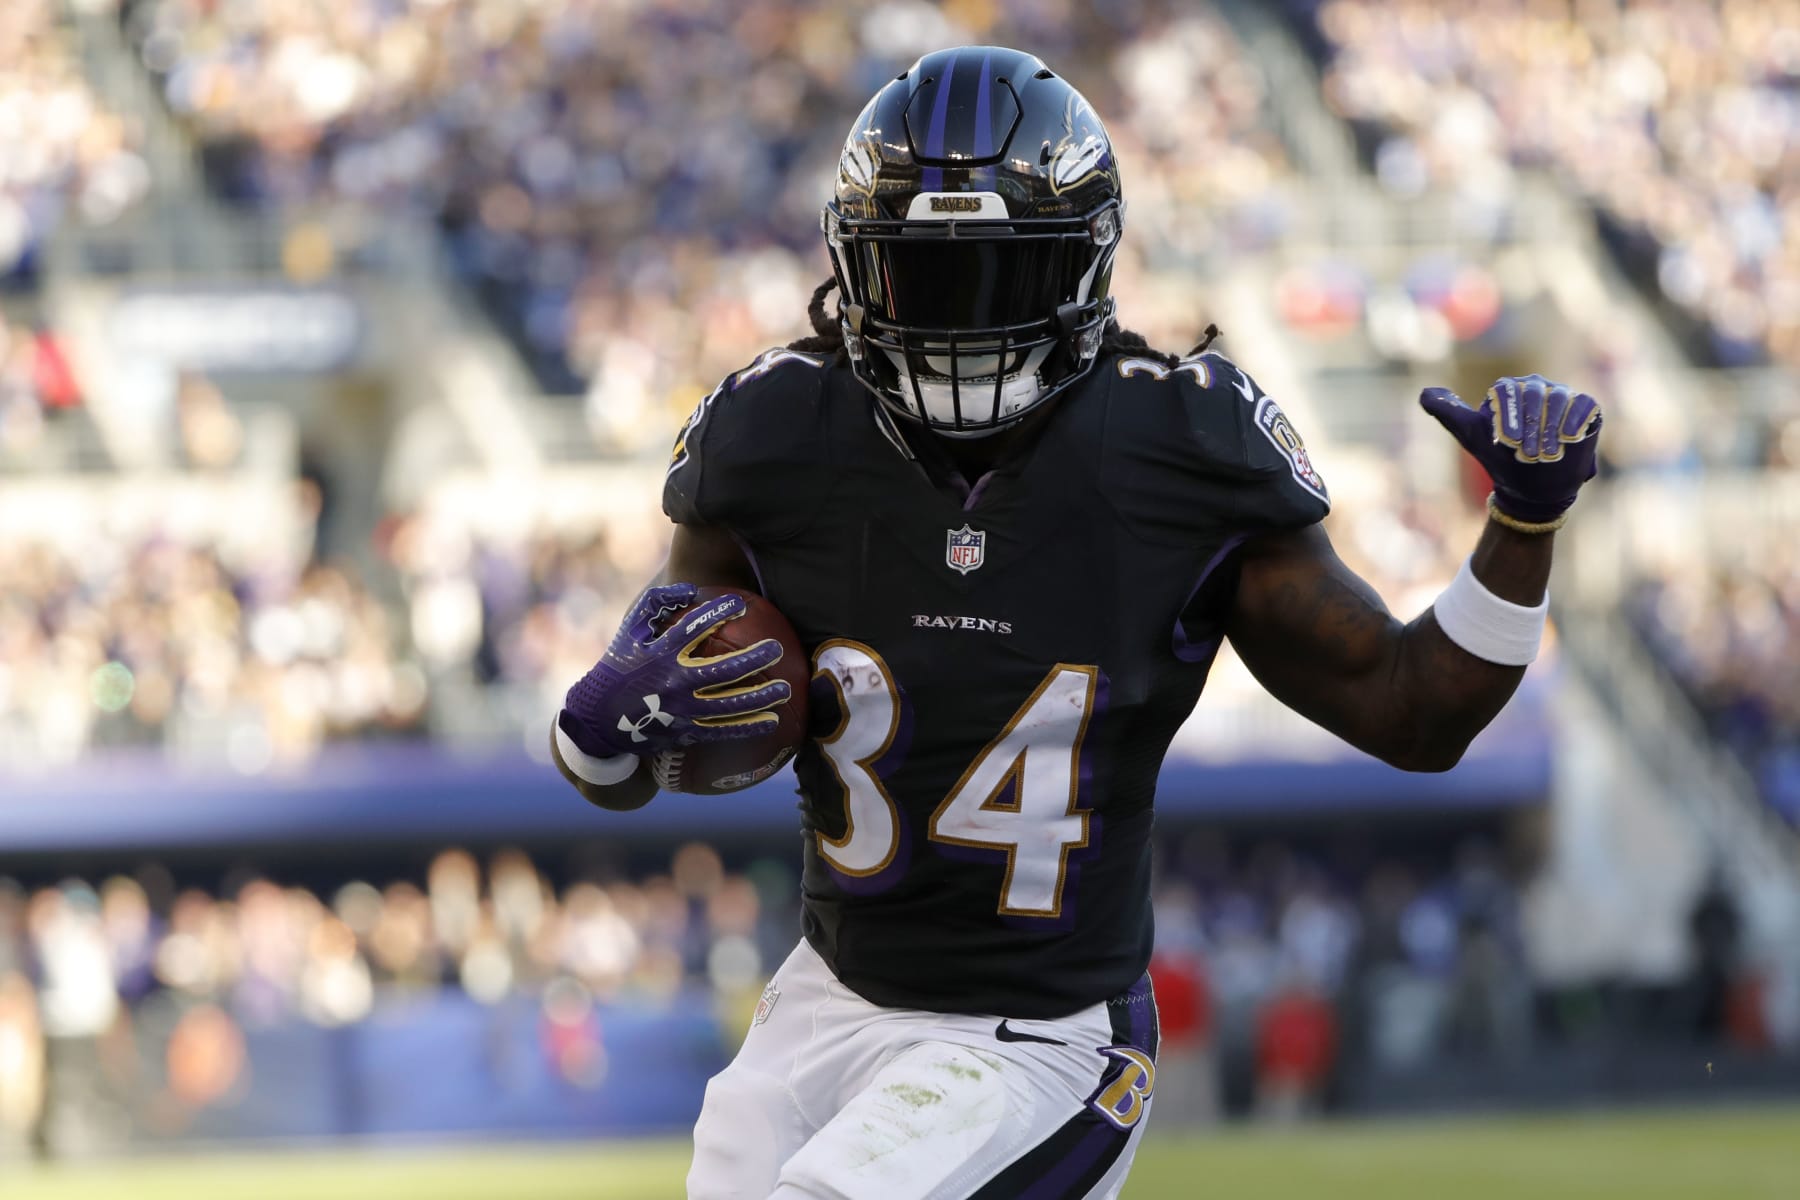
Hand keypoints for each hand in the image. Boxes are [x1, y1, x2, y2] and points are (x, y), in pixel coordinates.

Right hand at [560, 583, 791, 758]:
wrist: (599, 718)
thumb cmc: (620, 665)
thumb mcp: (630, 630)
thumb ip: (657, 603)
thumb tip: (691, 588)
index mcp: (660, 654)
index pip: (693, 629)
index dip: (718, 614)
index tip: (740, 606)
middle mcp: (673, 682)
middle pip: (721, 670)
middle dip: (753, 659)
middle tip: (777, 649)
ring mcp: (680, 709)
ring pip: (728, 704)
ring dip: (759, 697)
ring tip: (785, 689)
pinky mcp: (684, 731)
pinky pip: (721, 730)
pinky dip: (747, 727)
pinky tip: (772, 721)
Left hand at [1421, 375, 1601, 523]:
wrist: (1531, 484)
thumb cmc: (1499, 456)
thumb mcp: (1470, 434)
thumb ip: (1447, 411)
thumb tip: (1426, 393)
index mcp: (1510, 389)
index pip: (1506, 392)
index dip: (1506, 417)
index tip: (1504, 442)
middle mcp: (1538, 387)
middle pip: (1534, 394)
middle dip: (1530, 425)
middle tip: (1527, 452)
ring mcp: (1563, 396)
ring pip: (1559, 399)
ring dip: (1551, 427)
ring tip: (1546, 453)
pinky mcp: (1586, 408)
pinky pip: (1584, 405)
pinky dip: (1576, 421)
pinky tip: (1569, 439)